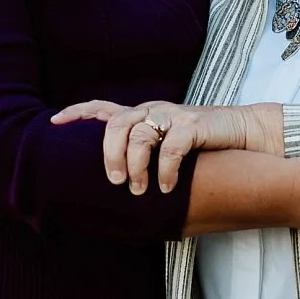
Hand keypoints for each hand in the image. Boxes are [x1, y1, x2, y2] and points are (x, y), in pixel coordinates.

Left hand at [51, 100, 284, 194]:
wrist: (245, 132)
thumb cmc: (202, 145)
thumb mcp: (167, 144)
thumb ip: (144, 154)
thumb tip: (117, 185)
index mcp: (142, 114)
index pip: (103, 108)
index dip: (77, 113)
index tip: (54, 123)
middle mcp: (153, 111)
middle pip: (115, 124)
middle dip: (108, 155)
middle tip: (115, 181)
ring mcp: (173, 116)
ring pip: (139, 134)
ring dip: (136, 166)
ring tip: (140, 190)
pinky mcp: (193, 125)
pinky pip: (170, 147)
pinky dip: (164, 170)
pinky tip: (166, 187)